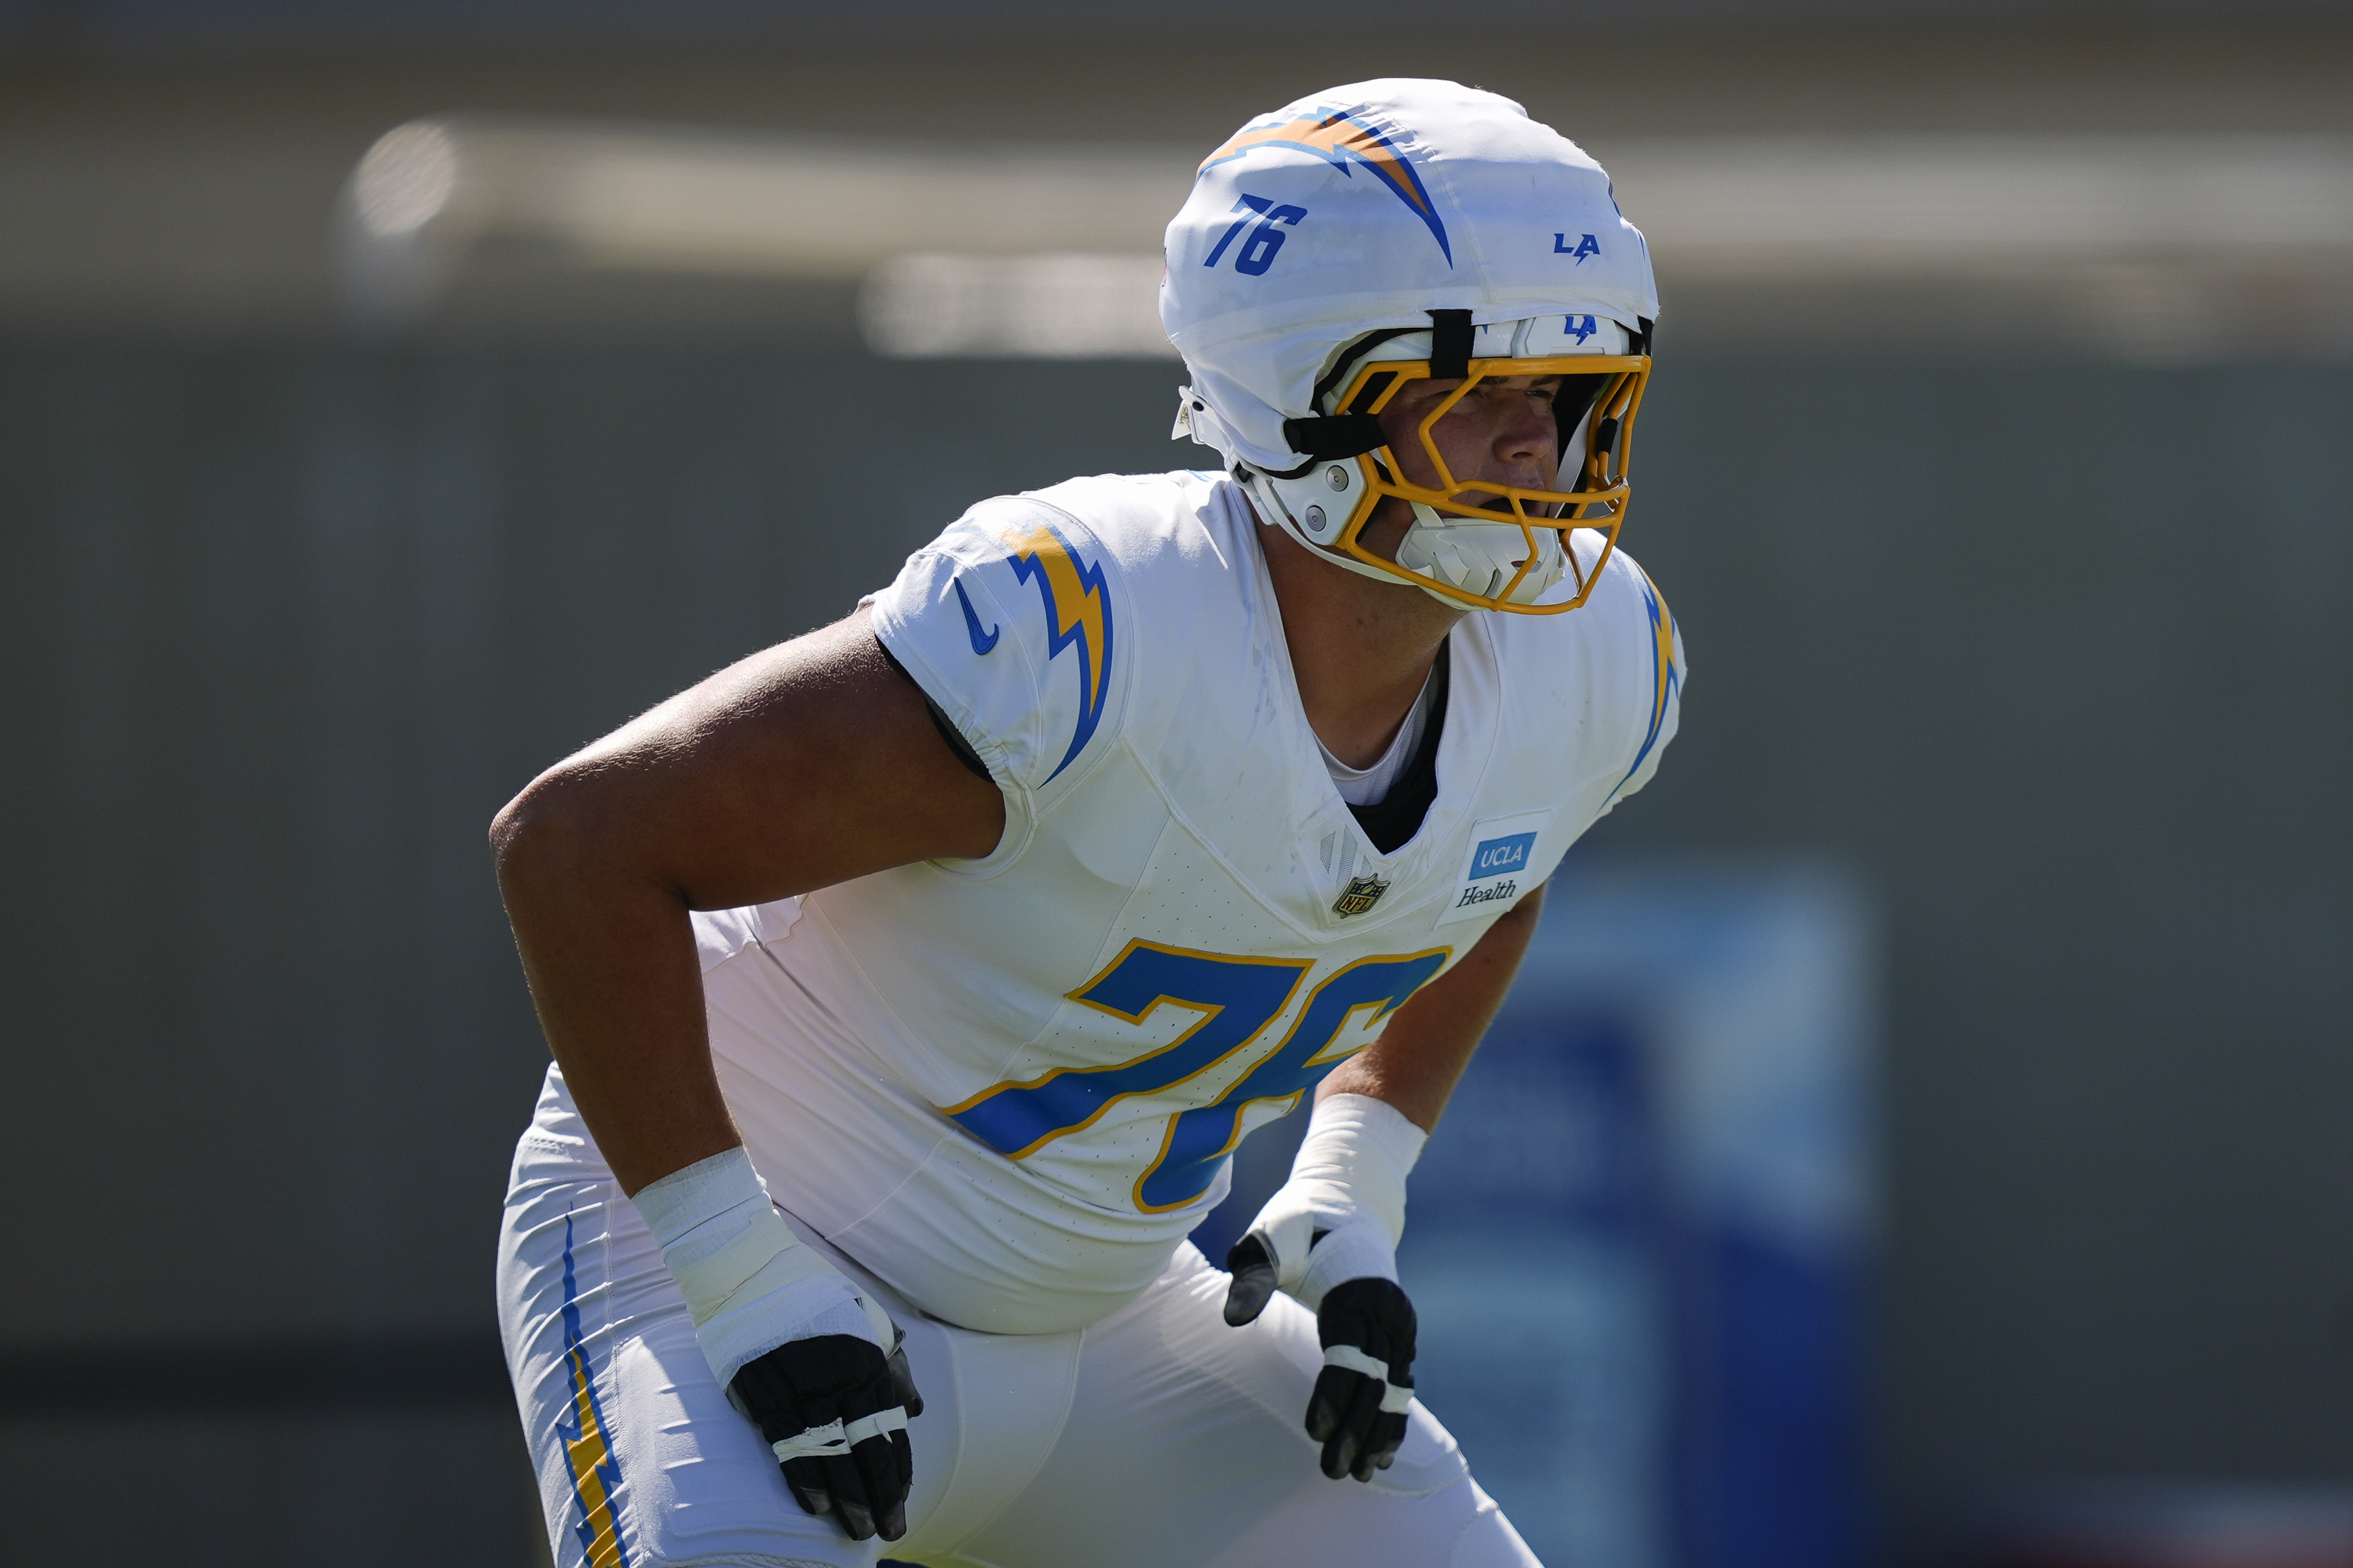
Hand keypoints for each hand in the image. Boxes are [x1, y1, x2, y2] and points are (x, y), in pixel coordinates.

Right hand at [629, 1148, 926, 1539]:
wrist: (747, 1266)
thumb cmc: (810, 1292)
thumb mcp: (863, 1318)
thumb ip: (890, 1363)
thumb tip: (914, 1409)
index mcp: (866, 1355)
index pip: (888, 1426)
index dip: (896, 1469)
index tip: (902, 1502)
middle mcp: (838, 1373)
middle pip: (864, 1446)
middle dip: (878, 1494)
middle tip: (886, 1531)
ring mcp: (798, 1382)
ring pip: (828, 1452)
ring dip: (844, 1497)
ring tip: (855, 1530)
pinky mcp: (760, 1389)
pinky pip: (785, 1442)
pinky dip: (801, 1476)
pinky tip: (814, 1505)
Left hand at [1224, 1230, 1417, 1481]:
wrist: (1347, 1202)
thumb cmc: (1296, 1222)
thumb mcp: (1267, 1239)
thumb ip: (1252, 1279)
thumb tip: (1232, 1319)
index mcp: (1358, 1289)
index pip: (1348, 1354)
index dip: (1333, 1395)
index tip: (1317, 1434)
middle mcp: (1387, 1310)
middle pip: (1373, 1380)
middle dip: (1354, 1430)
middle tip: (1333, 1472)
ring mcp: (1398, 1324)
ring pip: (1392, 1388)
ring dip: (1377, 1433)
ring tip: (1360, 1474)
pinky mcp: (1399, 1334)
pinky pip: (1399, 1382)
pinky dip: (1392, 1418)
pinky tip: (1382, 1453)